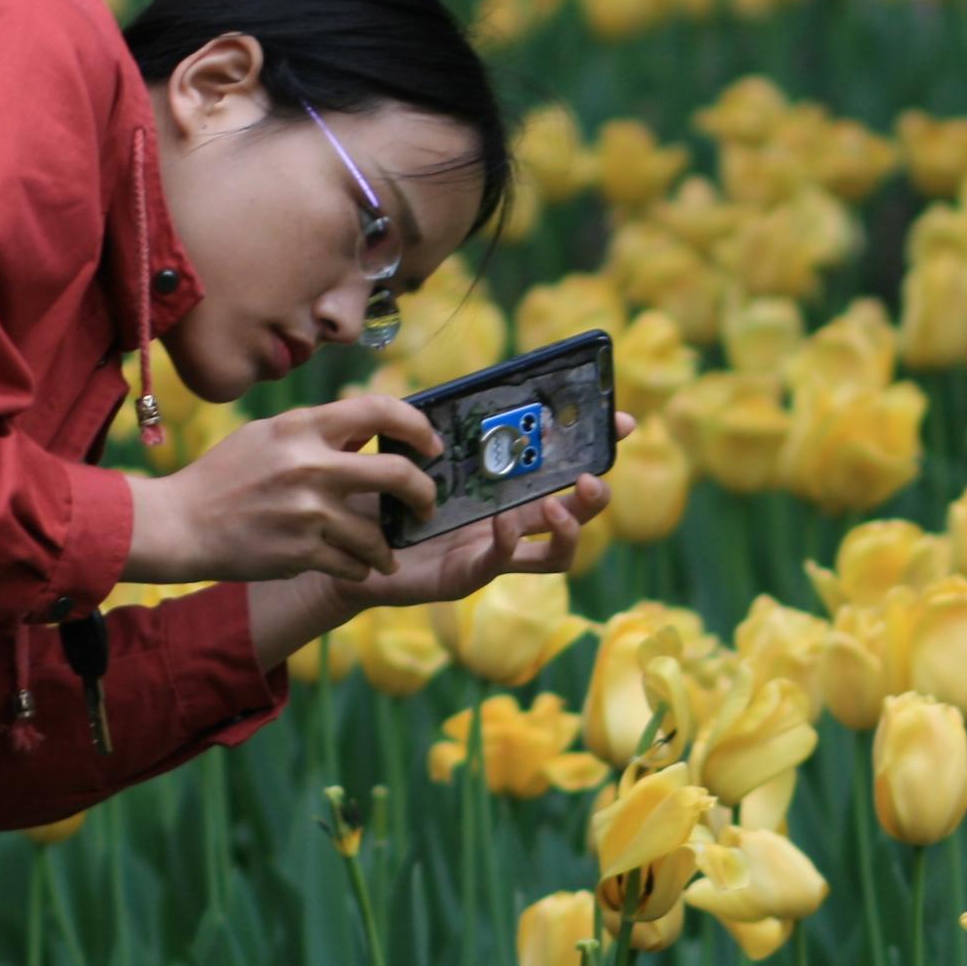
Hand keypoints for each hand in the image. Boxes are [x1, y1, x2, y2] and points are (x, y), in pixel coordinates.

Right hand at [128, 395, 437, 586]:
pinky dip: (358, 568)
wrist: (180, 524)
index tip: (430, 444)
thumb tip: (368, 427)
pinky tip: (354, 567)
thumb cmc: (224, 476)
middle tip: (426, 506)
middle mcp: (310, 465)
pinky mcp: (301, 551)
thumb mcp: (267, 435)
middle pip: (397, 474)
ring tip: (385, 555)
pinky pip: (352, 564)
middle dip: (423, 494)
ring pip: (376, 534)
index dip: (416, 425)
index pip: (379, 410)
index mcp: (302, 428)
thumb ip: (316, 431)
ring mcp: (307, 511)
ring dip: (386, 549)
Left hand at [344, 412, 631, 607]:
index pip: (563, 466)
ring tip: (554, 510)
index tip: (622, 424)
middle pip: (576, 513)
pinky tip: (502, 525)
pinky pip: (501, 562)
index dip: (597, 445)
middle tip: (589, 479)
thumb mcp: (412, 446)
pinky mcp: (466, 574)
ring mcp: (493, 551)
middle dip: (595, 497)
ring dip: (568, 531)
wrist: (344, 539)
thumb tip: (459, 391)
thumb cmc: (380, 491)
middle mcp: (510, 519)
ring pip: (557, 553)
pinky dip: (509, 544)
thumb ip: (436, 422)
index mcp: (506, 486)